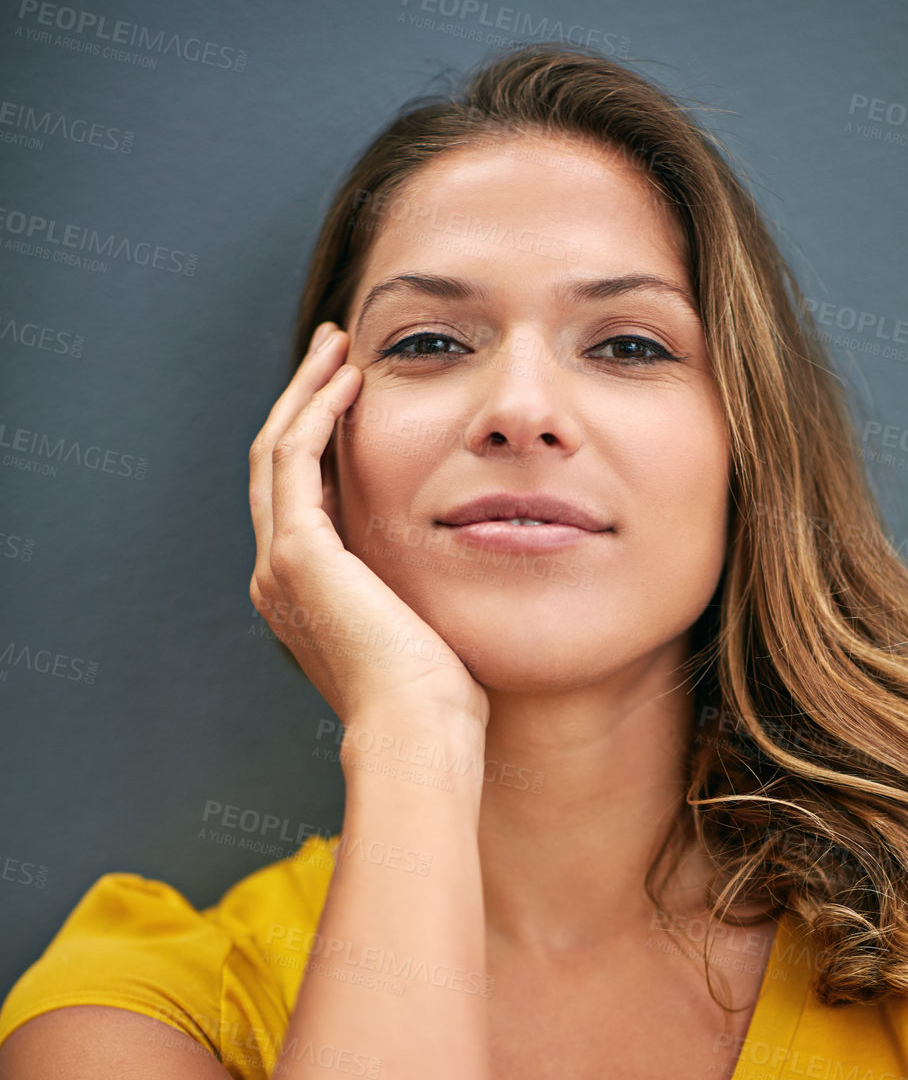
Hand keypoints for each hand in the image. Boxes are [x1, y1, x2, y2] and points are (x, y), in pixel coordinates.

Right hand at [247, 322, 487, 732]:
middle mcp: (276, 577)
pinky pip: (294, 459)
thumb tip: (460, 556)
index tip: (353, 393)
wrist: (417, 732)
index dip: (320, 438)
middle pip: (276, 464)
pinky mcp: (296, 553)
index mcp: (302, 596)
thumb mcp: (426, 627)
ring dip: (306, 392)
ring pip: (276, 451)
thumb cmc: (438, 700)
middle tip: (336, 350)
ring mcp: (278, 564)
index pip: (299, 496)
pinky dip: (318, 414)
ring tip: (339, 348)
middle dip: (304, 400)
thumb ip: (419, 585)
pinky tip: (350, 383)